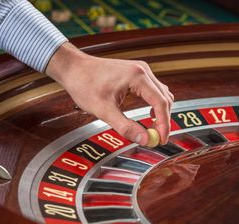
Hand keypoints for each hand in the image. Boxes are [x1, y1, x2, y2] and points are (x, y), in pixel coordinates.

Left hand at [46, 43, 173, 145]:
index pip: (161, 103)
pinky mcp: (136, 73)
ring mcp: (140, 70)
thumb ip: (125, 126)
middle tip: (158, 138)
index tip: (161, 139)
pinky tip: (148, 114)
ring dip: (161, 111)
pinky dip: (155, 103)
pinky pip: (153, 89)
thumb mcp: (104, 110)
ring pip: (161, 94)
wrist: (73, 68)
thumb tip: (144, 139)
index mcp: (137, 77)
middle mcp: (143, 71)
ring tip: (154, 129)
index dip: (164, 124)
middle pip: (165, 98)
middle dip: (164, 120)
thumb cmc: (84, 84)